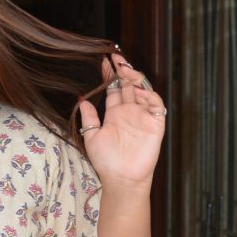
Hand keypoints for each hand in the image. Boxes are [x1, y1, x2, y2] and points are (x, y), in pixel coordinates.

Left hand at [77, 51, 166, 189]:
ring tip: (125, 70)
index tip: (104, 60)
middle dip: (123, 69)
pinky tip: (137, 92)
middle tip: (116, 57)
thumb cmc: (106, 161)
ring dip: (135, 79)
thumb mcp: (92, 136)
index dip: (110, 74)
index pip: (114, 88)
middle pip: (128, 84)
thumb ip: (89, 118)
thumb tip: (81, 100)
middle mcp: (130, 112)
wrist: (122, 179)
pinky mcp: (155, 124)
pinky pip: (155, 105)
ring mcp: (143, 116)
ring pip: (142, 90)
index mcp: (115, 113)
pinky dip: (149, 96)